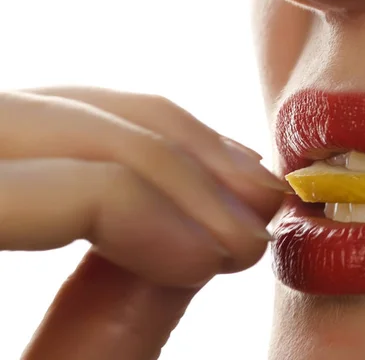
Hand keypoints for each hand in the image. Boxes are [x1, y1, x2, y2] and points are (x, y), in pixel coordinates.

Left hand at [0, 87, 285, 359]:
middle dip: (169, 161)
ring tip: (240, 186)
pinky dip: (128, 139)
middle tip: (256, 206)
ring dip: (163, 140)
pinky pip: (49, 125)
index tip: (229, 255)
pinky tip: (189, 172)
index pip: (31, 186)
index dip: (144, 208)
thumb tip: (200, 249)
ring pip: (53, 106)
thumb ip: (105, 341)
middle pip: (43, 121)